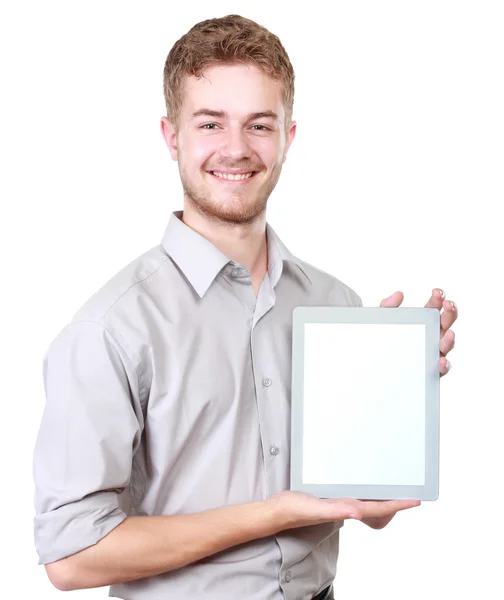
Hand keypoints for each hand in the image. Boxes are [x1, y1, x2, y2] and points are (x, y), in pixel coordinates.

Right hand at [266, 490, 419, 530]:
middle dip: (395, 501)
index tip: (414, 500)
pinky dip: (366, 490)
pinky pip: (354, 494)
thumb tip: (356, 511)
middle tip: (410, 492)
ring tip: (395, 487)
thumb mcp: (313, 507)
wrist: (277, 511)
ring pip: (368, 500)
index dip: (397, 505)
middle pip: (377, 506)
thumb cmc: (293, 510)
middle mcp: (345, 506)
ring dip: (383, 496)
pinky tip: (364, 484)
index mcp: (345, 508)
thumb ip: (334, 509)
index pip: (378, 508)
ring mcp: (339, 502)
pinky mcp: (331, 497)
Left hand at [380, 288, 456, 376]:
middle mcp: (431, 336)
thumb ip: (387, 307)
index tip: (437, 292)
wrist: (374, 366)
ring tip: (449, 333)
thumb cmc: (383, 340)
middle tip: (447, 305)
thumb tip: (398, 295)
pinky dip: (444, 366)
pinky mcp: (429, 371)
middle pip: (446, 323)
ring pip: (446, 346)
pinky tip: (441, 361)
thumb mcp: (382, 322)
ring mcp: (432, 353)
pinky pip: (440, 369)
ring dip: (450, 339)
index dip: (438, 299)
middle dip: (450, 313)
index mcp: (423, 322)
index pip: (434, 308)